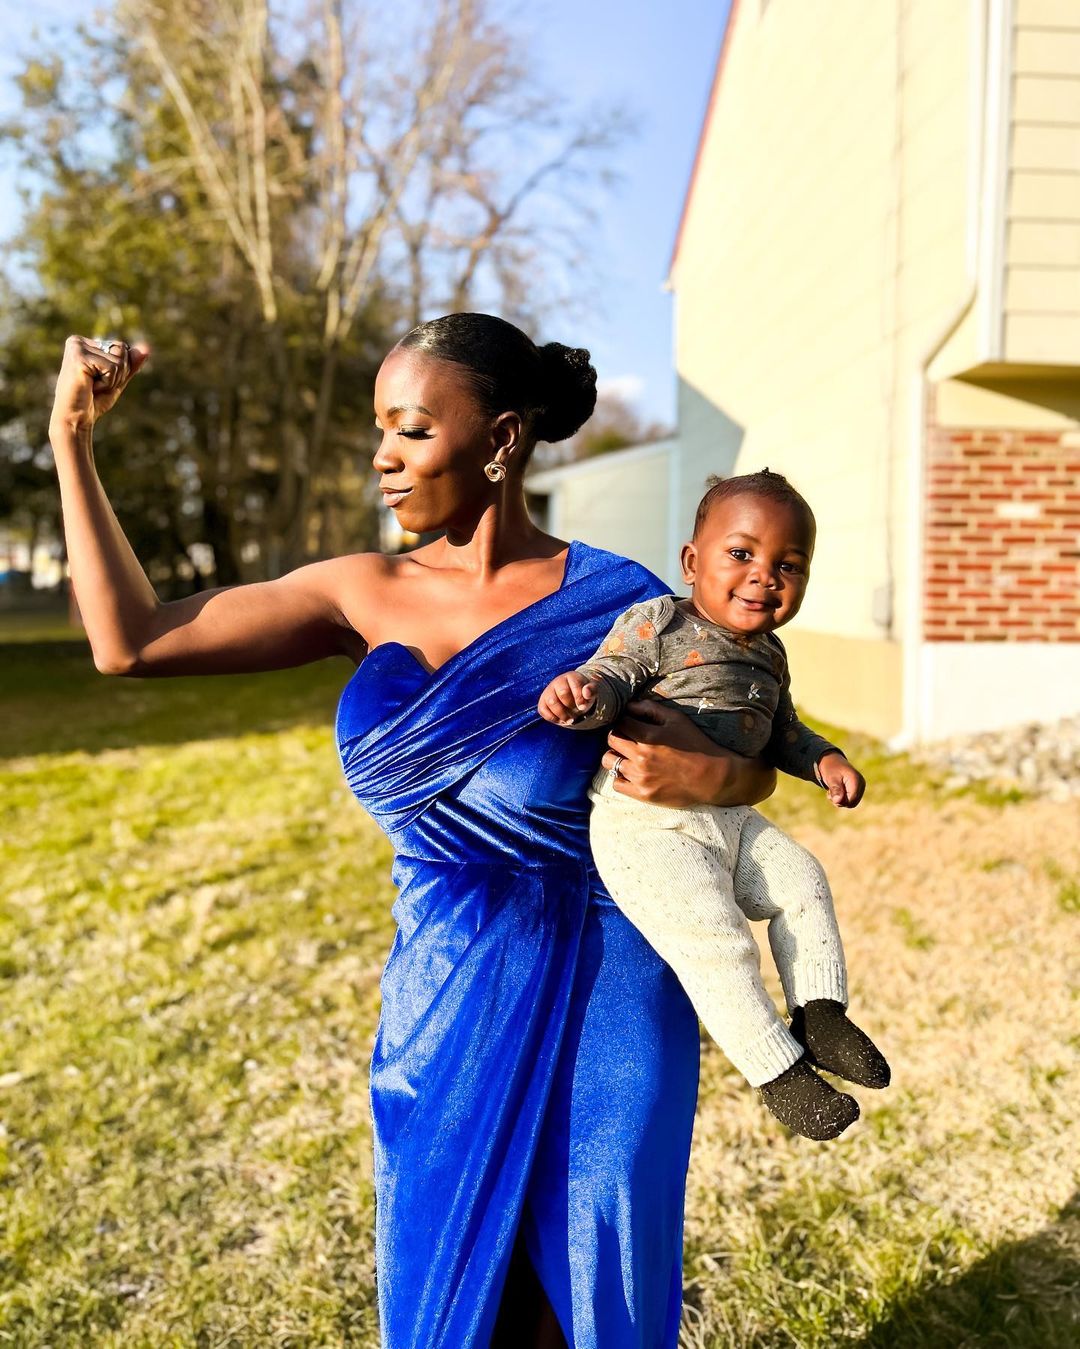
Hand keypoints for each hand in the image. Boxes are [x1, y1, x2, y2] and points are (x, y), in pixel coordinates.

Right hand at [49, 335, 149, 437]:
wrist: (75, 419)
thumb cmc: (93, 401)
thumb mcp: (117, 380)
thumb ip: (130, 364)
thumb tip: (146, 348)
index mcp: (84, 343)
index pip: (121, 347)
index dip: (120, 370)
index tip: (98, 381)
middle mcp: (78, 341)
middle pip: (121, 349)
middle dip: (118, 373)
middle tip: (96, 385)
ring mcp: (76, 347)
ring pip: (119, 360)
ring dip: (112, 380)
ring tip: (92, 386)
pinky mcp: (78, 357)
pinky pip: (112, 368)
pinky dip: (107, 383)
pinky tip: (90, 387)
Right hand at [538, 671, 596, 724]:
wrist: (572, 696)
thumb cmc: (582, 693)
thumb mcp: (591, 691)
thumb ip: (591, 690)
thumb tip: (586, 693)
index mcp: (571, 676)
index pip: (574, 686)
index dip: (579, 699)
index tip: (583, 707)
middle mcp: (557, 682)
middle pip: (563, 694)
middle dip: (571, 706)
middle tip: (577, 712)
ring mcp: (548, 691)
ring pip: (552, 702)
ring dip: (562, 714)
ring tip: (570, 720)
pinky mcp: (542, 702)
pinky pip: (543, 711)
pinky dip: (553, 718)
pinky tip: (561, 720)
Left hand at [601, 698, 776, 806]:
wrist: (712, 777)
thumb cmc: (696, 744)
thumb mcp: (677, 720)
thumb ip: (651, 709)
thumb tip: (630, 705)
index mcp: (648, 736)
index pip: (620, 722)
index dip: (625, 721)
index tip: (631, 725)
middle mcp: (640, 757)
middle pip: (611, 740)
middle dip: (618, 736)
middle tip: (628, 739)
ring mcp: (640, 777)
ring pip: (609, 761)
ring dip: (616, 756)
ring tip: (628, 756)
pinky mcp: (643, 794)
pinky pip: (617, 784)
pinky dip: (620, 777)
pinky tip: (631, 773)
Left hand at [817, 751, 865, 807]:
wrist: (832, 761)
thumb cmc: (831, 769)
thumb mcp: (831, 778)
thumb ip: (835, 789)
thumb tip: (837, 801)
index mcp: (856, 780)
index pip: (851, 800)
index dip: (840, 801)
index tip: (830, 795)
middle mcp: (861, 784)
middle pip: (852, 803)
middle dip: (840, 801)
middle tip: (830, 794)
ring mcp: (860, 786)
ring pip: (851, 803)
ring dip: (840, 800)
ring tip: (832, 792)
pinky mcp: (858, 789)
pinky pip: (851, 800)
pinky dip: (842, 798)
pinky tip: (836, 792)